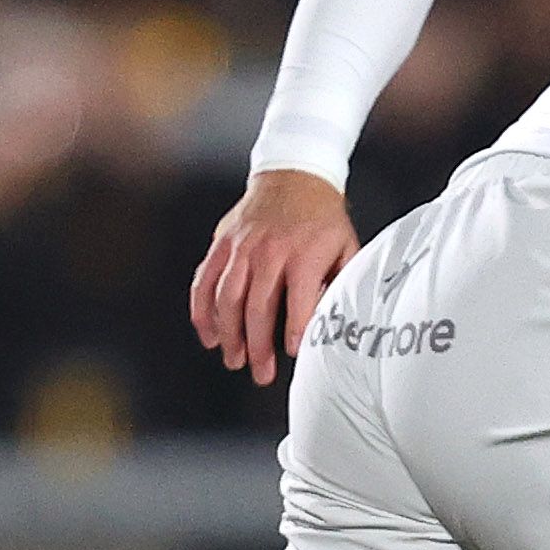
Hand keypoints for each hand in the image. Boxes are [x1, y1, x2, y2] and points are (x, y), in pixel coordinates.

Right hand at [191, 169, 358, 380]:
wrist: (294, 174)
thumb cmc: (324, 219)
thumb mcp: (346, 246)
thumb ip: (342, 283)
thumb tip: (338, 322)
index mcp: (303, 254)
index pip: (297, 301)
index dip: (294, 331)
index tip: (292, 353)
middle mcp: (269, 251)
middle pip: (257, 307)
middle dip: (258, 346)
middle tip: (260, 374)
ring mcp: (241, 247)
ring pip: (227, 298)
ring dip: (228, 334)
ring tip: (234, 360)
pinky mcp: (222, 243)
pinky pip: (204, 281)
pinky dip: (202, 310)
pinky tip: (208, 335)